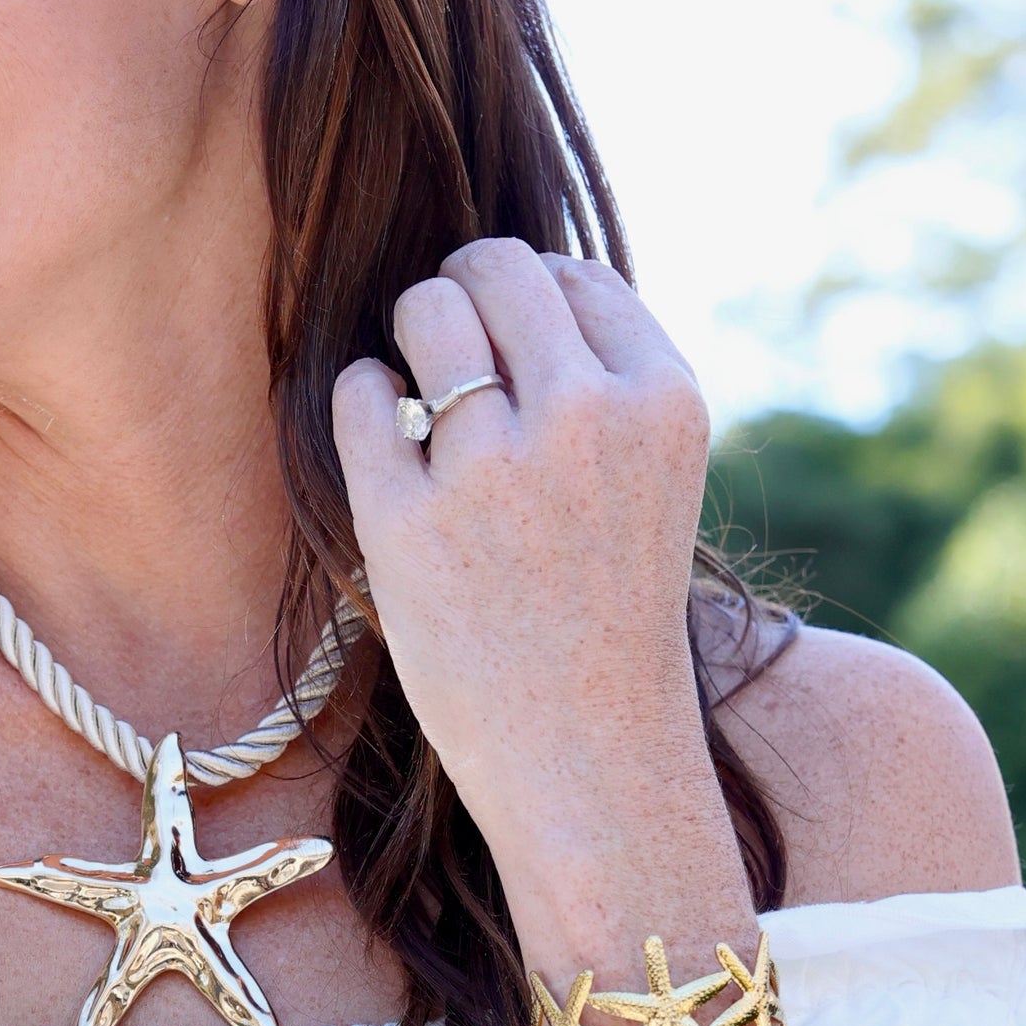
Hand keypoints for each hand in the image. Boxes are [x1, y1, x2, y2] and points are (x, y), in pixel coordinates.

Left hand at [333, 240, 728, 937]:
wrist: (587, 755)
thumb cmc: (606, 607)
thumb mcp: (650, 475)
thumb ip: (599, 377)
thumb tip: (498, 274)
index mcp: (664, 402)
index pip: (574, 276)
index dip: (528, 295)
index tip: (511, 343)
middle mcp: (587, 419)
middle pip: (496, 269)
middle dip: (460, 287)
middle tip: (446, 334)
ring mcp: (493, 470)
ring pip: (426, 312)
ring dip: (411, 329)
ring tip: (416, 385)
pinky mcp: (406, 521)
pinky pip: (361, 394)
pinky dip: (363, 398)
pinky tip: (386, 437)